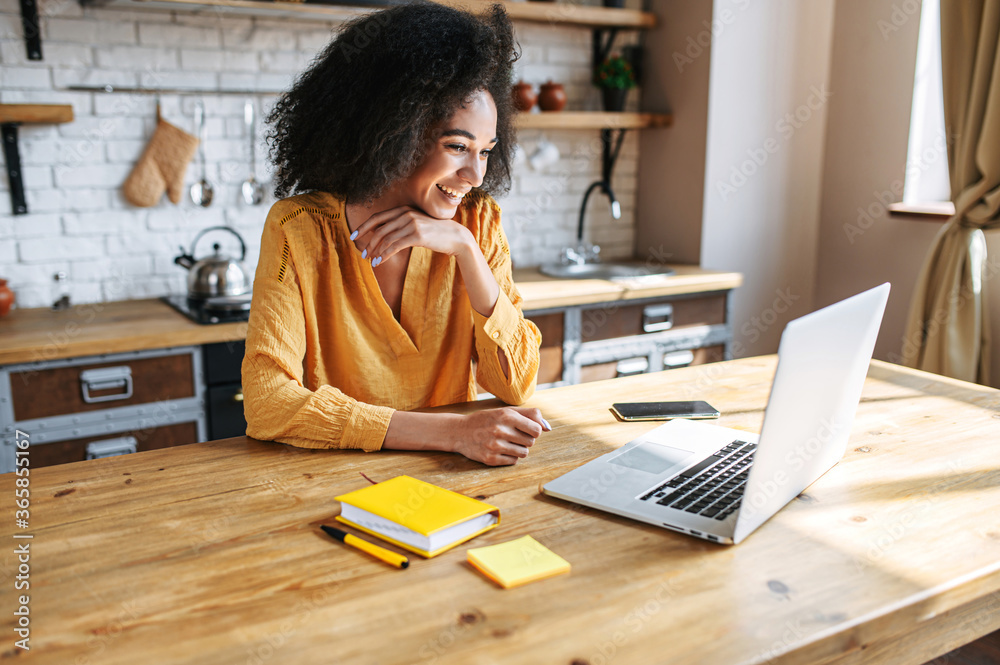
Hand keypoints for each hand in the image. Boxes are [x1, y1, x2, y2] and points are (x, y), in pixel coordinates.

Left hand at [352, 205, 474, 266]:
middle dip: (368, 242)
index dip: (363, 226)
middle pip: (379, 229)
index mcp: (404, 209)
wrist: (455, 236)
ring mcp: (412, 224)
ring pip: (386, 239)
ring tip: (371, 260)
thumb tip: (380, 233)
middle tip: (363, 253)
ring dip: (375, 251)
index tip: (353, 235)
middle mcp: (406, 214)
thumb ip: (400, 225)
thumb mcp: (416, 224)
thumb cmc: (435, 233)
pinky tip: (379, 262)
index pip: (378, 217)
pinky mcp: (417, 235)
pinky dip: (384, 255)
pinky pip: (395, 246)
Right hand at [451, 407, 550, 465]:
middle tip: (513, 435)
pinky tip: (500, 450)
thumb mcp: (505, 411)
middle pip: (531, 442)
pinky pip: (513, 462)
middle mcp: (500, 430)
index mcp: (506, 416)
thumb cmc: (486, 419)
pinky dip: (510, 457)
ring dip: (519, 449)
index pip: (536, 429)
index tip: (526, 429)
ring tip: (507, 443)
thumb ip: (529, 415)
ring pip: (524, 453)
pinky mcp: (490, 459)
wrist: (459, 431)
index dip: (534, 430)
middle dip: (525, 439)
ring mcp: (494, 446)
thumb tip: (548, 427)